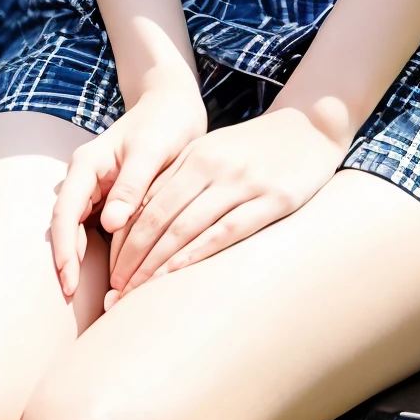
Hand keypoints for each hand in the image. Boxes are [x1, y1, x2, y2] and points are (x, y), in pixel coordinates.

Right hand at [50, 76, 207, 300]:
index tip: (68, 281)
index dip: (64, 248)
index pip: (65, 212)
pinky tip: (109, 280)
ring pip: (78, 232)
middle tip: (70, 301)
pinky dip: (98, 256)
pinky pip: (96, 232)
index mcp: (87, 165)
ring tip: (84, 301)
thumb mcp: (150, 151)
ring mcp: (95, 192)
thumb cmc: (163, 125)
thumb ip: (131, 184)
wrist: (172, 108)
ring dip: (79, 263)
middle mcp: (85, 180)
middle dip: (65, 263)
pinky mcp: (109, 202)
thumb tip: (110, 223)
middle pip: (65, 226)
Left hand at [105, 105, 349, 303]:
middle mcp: (211, 167)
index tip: (108, 272)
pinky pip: (227, 230)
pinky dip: (198, 253)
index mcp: (193, 156)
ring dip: (156, 264)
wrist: (310, 126)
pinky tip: (178, 274)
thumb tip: (144, 220)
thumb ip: (182, 180)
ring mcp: (241, 183)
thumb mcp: (213, 153)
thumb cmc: (256, 148)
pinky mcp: (272, 199)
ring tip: (136, 293)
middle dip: (132, 257)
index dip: (123, 240)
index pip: (146, 203)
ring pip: (186, 227)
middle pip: (158, 218)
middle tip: (114, 292)